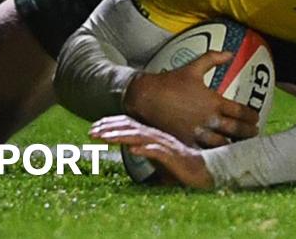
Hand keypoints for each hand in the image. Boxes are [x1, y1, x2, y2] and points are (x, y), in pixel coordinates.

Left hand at [90, 115, 214, 188]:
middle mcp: (157, 137)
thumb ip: (144, 154)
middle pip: (130, 127)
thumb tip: (130, 155)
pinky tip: (133, 149)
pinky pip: (158, 152)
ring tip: (105, 137)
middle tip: (91, 131)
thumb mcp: (156, 160)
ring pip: (140, 137)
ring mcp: (165, 145)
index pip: (129, 124)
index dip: (111, 124)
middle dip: (110, 128)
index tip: (94, 127)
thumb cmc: (180, 167)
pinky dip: (145, 150)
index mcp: (152, 136)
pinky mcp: (173, 156)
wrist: (204, 171)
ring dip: (121, 136)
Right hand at [122, 50, 258, 147]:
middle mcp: (208, 118)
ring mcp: (197, 132)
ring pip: (222, 143)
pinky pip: (204, 151)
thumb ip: (213, 59)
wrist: (146, 97)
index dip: (251, 116)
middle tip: (254, 133)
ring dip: (234, 144)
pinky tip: (220, 154)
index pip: (240, 111)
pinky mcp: (186, 142)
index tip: (256, 117)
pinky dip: (215, 153)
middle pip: (235, 129)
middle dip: (247, 132)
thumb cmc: (171, 82)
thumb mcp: (193, 67)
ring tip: (241, 145)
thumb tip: (230, 53)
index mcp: (213, 101)